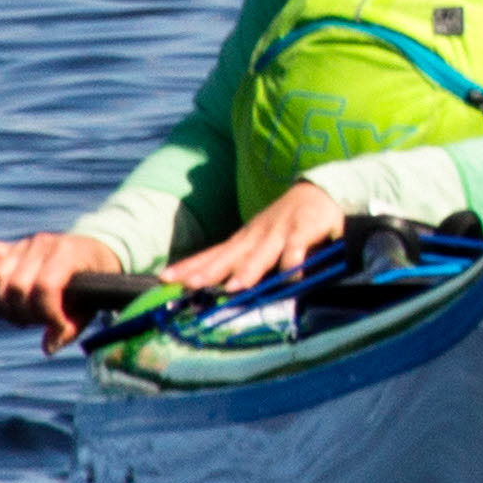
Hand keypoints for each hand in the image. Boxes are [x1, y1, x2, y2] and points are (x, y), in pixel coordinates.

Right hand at [0, 229, 121, 351]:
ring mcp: (25, 244)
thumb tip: (47, 347)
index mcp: (67, 254)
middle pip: (17, 285)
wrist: (95, 255)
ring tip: (20, 317)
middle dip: (25, 313)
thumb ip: (70, 328)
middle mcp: (43, 244)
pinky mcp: (11, 247)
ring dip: (5, 305)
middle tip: (36, 323)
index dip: (47, 314)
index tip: (56, 328)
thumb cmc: (92, 285)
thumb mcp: (90, 307)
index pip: (45, 286)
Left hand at [163, 183, 347, 299]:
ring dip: (247, 271)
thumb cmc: (284, 225)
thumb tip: (218, 290)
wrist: (318, 192)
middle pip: (228, 257)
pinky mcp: (302, 231)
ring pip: (260, 255)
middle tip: (189, 285)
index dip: (188, 267)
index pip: (210, 256)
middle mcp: (255, 237)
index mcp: (241, 242)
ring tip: (232, 288)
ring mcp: (278, 233)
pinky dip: (293, 263)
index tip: (164, 279)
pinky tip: (292, 277)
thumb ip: (242, 265)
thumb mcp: (258, 244)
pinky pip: (296, 250)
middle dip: (208, 271)